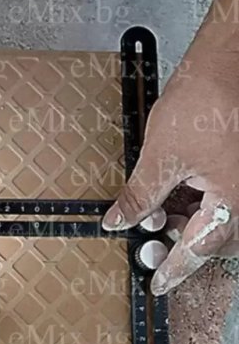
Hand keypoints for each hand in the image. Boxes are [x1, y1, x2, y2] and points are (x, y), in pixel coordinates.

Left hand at [102, 47, 238, 294]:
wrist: (230, 58)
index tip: (158, 285)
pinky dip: (192, 202)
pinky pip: (218, 198)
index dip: (175, 269)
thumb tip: (116, 223)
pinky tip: (168, 193)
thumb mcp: (161, 156)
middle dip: (178, 240)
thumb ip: (139, 197)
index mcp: (235, 200)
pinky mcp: (238, 169)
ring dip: (181, 220)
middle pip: (212, 237)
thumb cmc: (205, 99)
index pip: (200, 249)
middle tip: (149, 240)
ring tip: (152, 211)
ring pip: (214, 219)